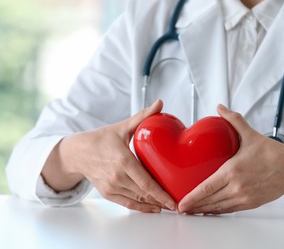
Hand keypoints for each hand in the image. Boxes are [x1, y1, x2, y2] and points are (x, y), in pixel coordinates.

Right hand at [43, 100, 175, 212]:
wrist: (77, 152)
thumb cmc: (101, 139)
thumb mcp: (122, 126)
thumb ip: (143, 116)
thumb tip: (160, 103)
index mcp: (123, 160)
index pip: (146, 182)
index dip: (161, 193)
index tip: (174, 200)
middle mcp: (117, 176)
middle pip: (144, 193)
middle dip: (162, 200)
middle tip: (178, 204)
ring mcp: (111, 186)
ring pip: (137, 200)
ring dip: (154, 204)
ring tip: (169, 206)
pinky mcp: (107, 193)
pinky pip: (127, 203)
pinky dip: (141, 207)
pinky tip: (153, 208)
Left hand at [178, 105, 283, 214]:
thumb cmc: (273, 153)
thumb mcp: (251, 134)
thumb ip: (233, 120)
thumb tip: (220, 107)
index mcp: (233, 171)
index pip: (206, 188)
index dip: (192, 198)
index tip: (181, 203)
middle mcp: (237, 187)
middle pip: (209, 201)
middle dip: (194, 207)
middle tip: (181, 209)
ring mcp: (244, 198)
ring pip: (219, 208)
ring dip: (204, 211)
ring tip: (192, 212)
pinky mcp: (251, 203)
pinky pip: (230, 210)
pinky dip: (218, 212)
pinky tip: (210, 211)